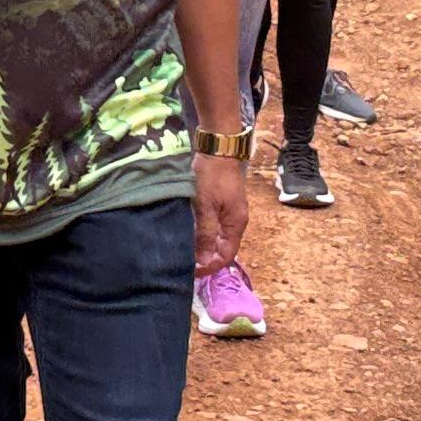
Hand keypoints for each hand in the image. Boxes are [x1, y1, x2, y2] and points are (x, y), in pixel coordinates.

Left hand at [190, 151, 249, 274]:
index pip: (226, 255)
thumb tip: (205, 260)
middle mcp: (235, 221)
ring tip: (185, 252)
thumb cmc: (212, 177)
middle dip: (205, 258)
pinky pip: (213, 227)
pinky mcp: (221, 205)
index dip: (210, 266)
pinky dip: (202, 234)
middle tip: (184, 264)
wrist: (218, 148)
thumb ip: (206, 233)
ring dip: (203, 247)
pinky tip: (189, 235)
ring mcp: (229, 213)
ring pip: (217, 238)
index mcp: (236, 224)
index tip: (192, 271)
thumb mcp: (206, 206)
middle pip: (222, 248)